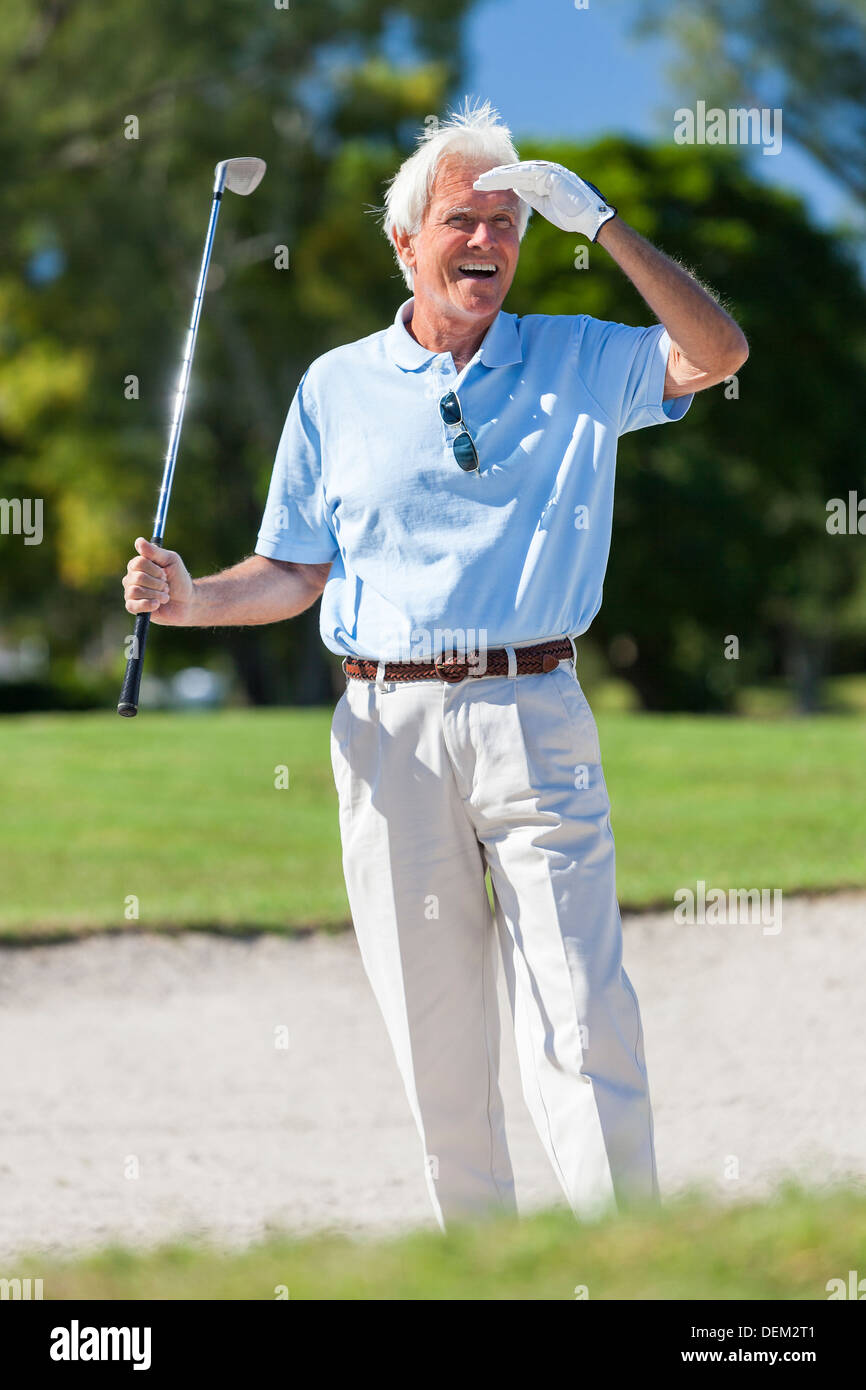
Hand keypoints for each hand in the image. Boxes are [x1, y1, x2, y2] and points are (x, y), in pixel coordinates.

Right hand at [122, 537, 194, 623]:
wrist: (187, 601)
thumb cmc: (179, 579)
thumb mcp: (171, 561)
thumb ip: (155, 551)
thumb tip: (138, 541)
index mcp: (138, 565)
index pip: (138, 563)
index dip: (155, 570)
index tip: (165, 573)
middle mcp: (131, 577)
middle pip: (137, 577)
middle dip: (158, 583)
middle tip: (166, 586)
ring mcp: (130, 593)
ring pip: (135, 591)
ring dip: (155, 594)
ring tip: (165, 596)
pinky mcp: (133, 607)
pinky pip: (132, 605)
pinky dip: (148, 604)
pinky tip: (157, 604)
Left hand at [474, 160, 615, 241]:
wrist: (589, 217)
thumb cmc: (571, 215)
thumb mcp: (545, 206)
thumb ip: (531, 196)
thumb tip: (516, 190)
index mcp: (542, 180)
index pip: (516, 180)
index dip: (499, 184)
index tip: (483, 190)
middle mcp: (543, 172)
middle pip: (513, 173)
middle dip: (495, 178)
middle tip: (476, 184)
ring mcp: (547, 171)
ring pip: (517, 171)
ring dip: (498, 176)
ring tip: (481, 181)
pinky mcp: (550, 173)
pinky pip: (526, 173)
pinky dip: (510, 175)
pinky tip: (496, 179)